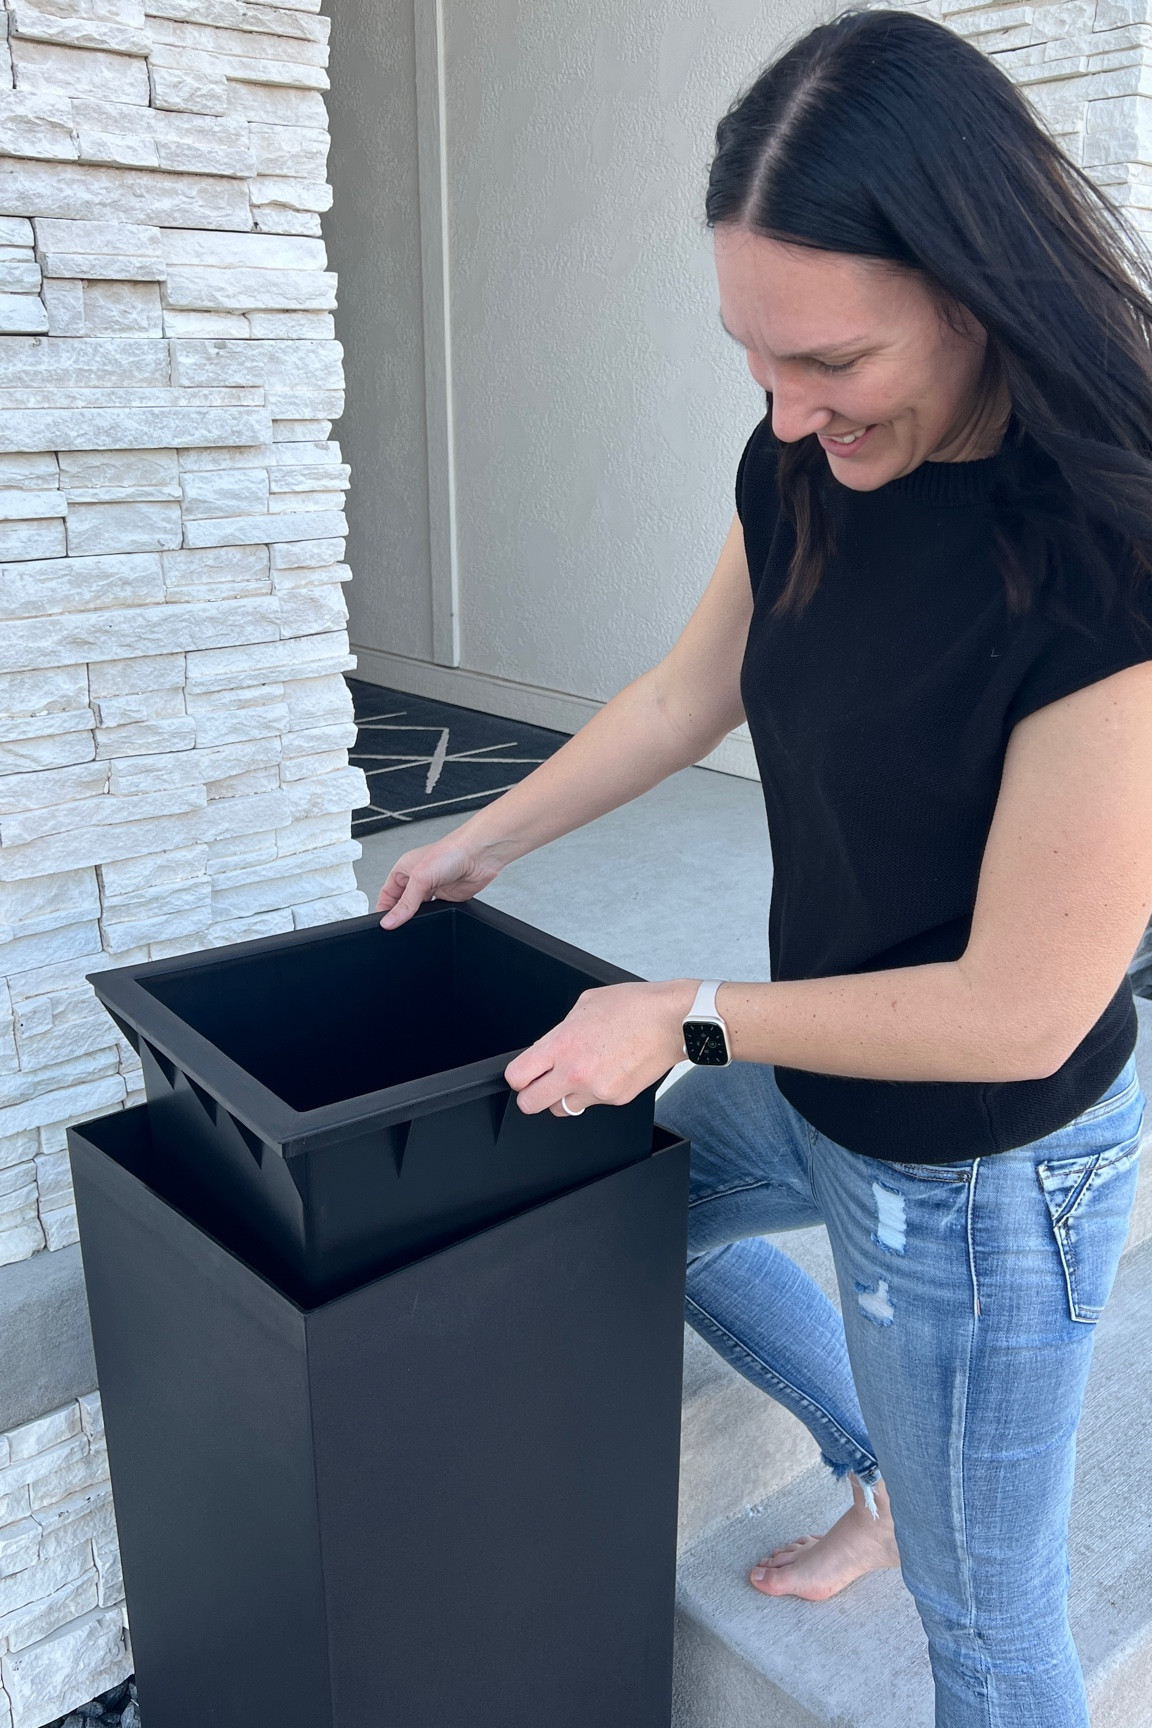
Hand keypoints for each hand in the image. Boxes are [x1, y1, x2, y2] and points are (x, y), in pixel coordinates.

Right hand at [376, 830, 504, 927]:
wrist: (480, 854)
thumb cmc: (450, 851)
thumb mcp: (420, 877)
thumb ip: (405, 903)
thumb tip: (389, 921)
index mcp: (403, 870)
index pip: (386, 895)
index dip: (384, 910)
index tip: (383, 924)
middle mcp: (417, 879)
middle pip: (402, 905)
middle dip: (400, 916)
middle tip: (398, 928)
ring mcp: (433, 889)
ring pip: (419, 911)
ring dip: (417, 918)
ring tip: (416, 922)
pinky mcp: (448, 898)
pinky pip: (436, 913)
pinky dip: (434, 918)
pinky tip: (434, 918)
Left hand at [504, 979, 697, 1115]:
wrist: (672, 1022)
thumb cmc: (634, 1007)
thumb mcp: (585, 1005)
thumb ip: (560, 1032)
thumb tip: (548, 1049)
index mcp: (563, 1045)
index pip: (518, 1077)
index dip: (518, 1076)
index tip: (523, 1074)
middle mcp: (576, 1072)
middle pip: (531, 1104)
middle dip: (532, 1095)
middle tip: (540, 1084)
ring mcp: (597, 1090)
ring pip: (563, 1108)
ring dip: (564, 1096)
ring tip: (581, 1074)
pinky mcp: (616, 1100)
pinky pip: (592, 1104)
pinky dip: (593, 1093)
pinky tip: (606, 1071)